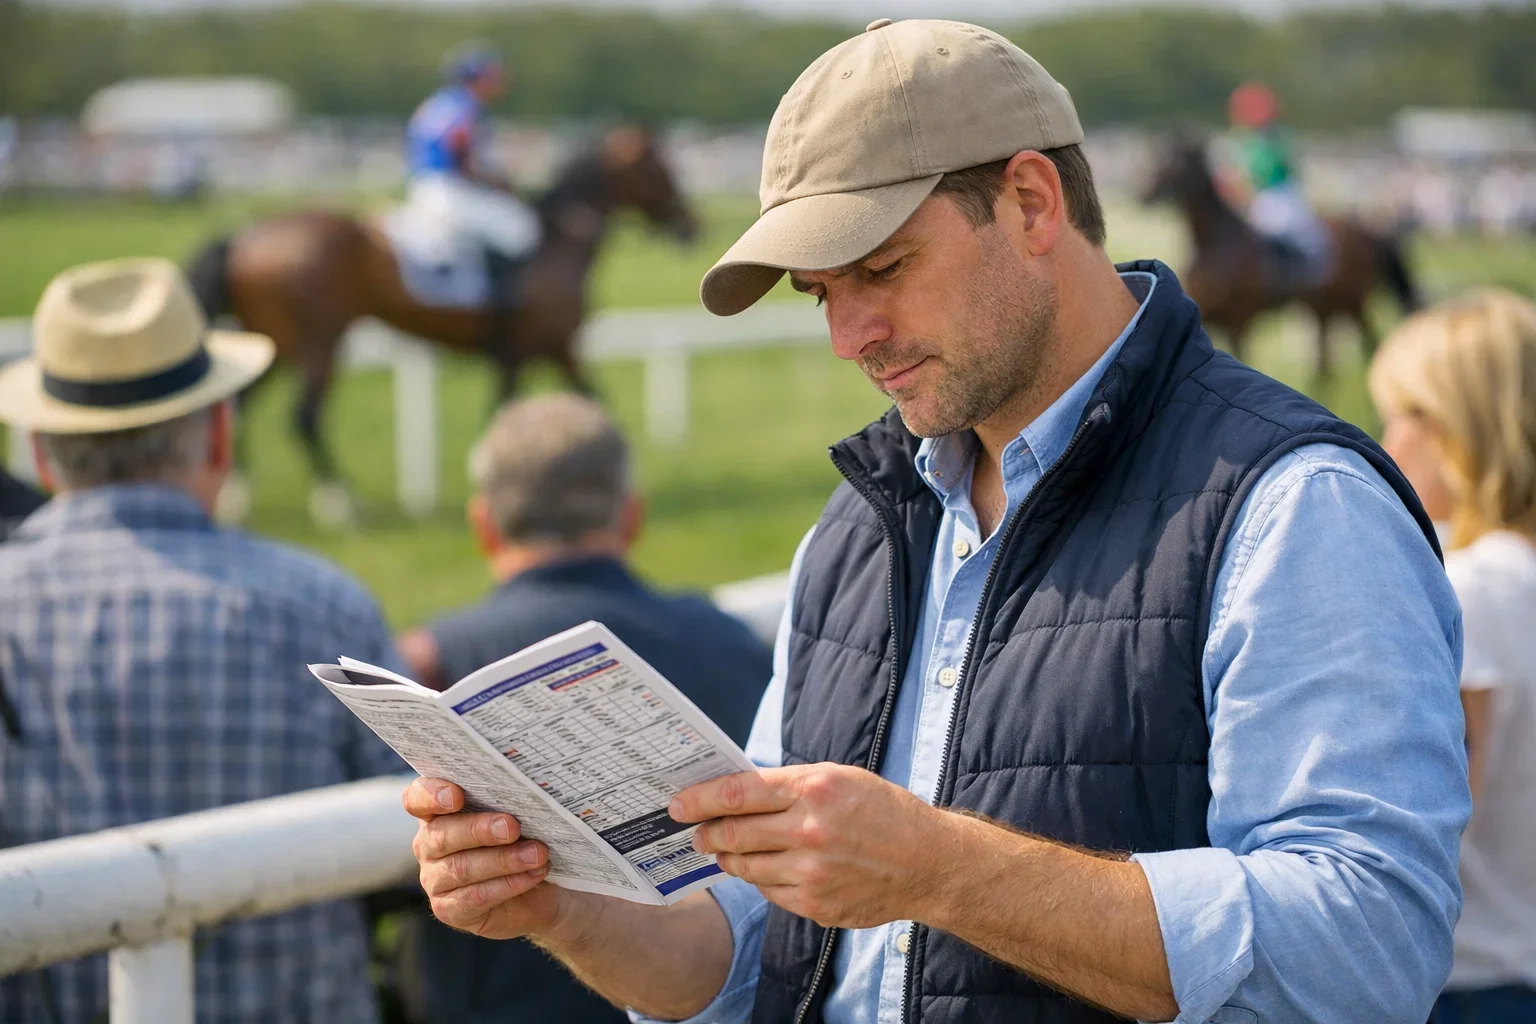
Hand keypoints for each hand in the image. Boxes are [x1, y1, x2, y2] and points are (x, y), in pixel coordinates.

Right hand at [404, 778, 570, 939]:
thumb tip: (523, 792)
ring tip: (537, 854)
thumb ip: (507, 801)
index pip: (417, 799)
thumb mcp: (516, 816)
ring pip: (461, 868)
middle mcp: (428, 845)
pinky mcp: (449, 909)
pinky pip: (475, 897)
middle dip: (479, 829)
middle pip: (441, 835)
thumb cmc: (525, 839)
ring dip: (503, 859)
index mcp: (437, 812)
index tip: (457, 795)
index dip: (431, 795)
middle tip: (512, 827)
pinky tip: (533, 874)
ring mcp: (435, 879)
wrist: (543, 889)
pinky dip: (509, 884)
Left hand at [671, 763, 945, 928]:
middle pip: (733, 833)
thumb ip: (788, 785)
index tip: (676, 805)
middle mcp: (810, 831)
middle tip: (696, 831)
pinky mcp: (816, 905)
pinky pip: (769, 892)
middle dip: (706, 832)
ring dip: (730, 857)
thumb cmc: (882, 811)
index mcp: (814, 790)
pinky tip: (770, 868)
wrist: (928, 863)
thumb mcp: (839, 779)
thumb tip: (734, 794)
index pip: (738, 794)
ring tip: (727, 849)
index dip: (700, 799)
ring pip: (746, 866)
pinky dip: (762, 879)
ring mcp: (812, 874)